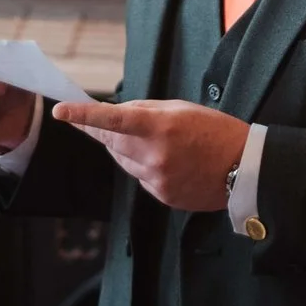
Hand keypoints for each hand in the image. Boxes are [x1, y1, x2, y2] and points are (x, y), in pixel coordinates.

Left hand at [52, 100, 247, 211]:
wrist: (244, 168)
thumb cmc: (216, 131)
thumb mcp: (182, 109)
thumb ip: (146, 111)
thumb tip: (116, 115)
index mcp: (160, 127)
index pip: (112, 120)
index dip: (83, 116)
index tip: (61, 111)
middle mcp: (155, 156)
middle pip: (112, 142)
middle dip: (104, 131)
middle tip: (101, 122)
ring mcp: (157, 179)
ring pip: (123, 161)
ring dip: (126, 149)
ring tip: (155, 141)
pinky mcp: (162, 196)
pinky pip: (139, 177)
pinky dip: (143, 166)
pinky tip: (167, 161)